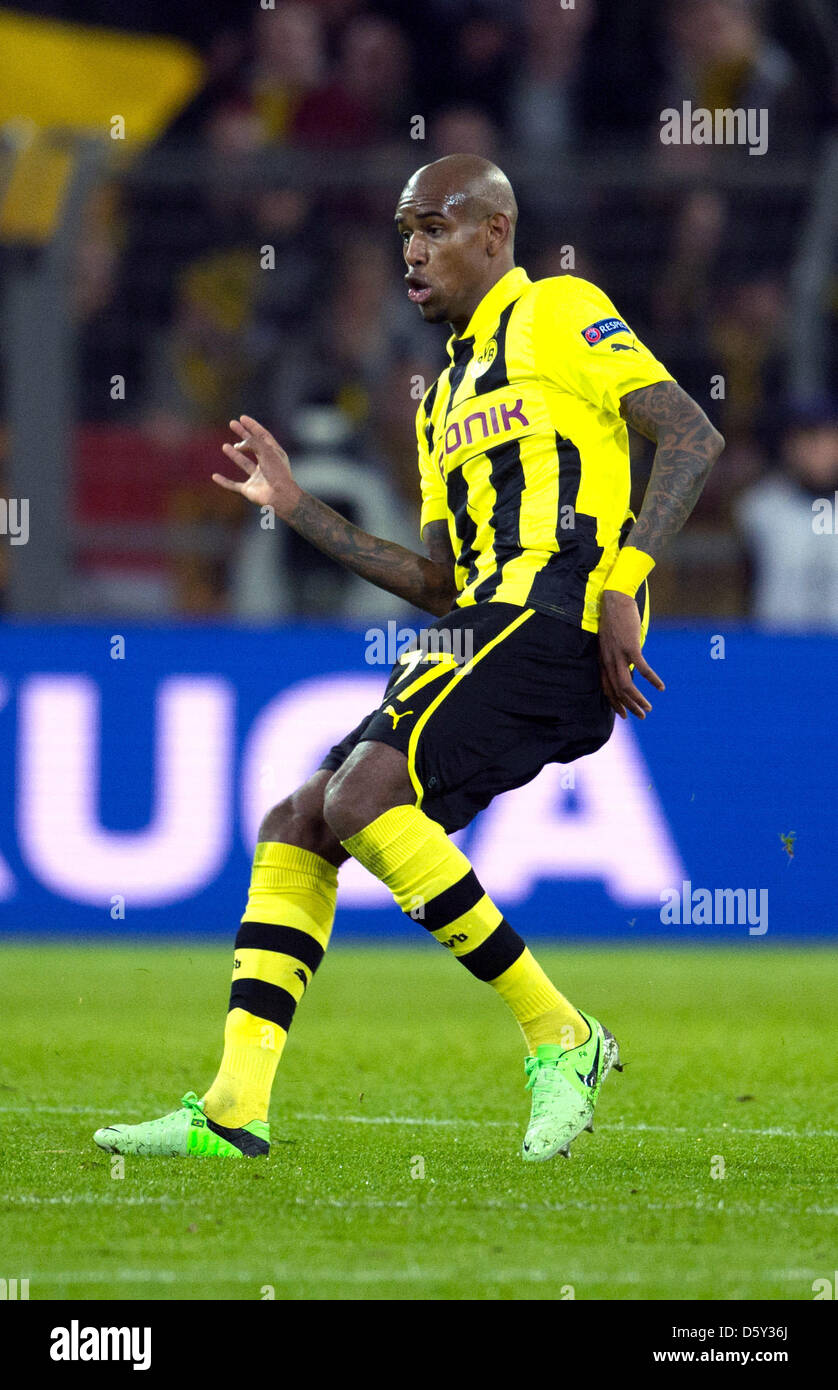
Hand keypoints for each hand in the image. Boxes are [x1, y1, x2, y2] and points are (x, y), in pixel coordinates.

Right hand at [212, 415, 301, 518]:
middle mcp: (266, 464)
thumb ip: (252, 442)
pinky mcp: (249, 490)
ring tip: (225, 446)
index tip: (242, 418)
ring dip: (235, 454)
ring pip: (244, 463)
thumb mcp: (266, 451)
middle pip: (253, 446)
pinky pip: (233, 485)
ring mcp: (257, 477)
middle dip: (243, 435)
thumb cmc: (276, 472)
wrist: (279, 496)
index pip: (263, 436)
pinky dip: (224, 482)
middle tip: (232, 424)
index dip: (253, 426)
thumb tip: (238, 445)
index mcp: (274, 454)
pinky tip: (214, 476)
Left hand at [598, 590, 664, 719]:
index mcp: (602, 659)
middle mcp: (608, 660)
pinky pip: (642, 669)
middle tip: (641, 716)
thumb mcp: (611, 640)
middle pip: (617, 691)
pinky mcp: (630, 647)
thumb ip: (616, 654)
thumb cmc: (615, 618)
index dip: (615, 703)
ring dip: (638, 700)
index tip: (623, 714)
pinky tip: (660, 687)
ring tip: (648, 708)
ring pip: (626, 686)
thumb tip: (628, 665)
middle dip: (629, 706)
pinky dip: (652, 680)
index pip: (606, 688)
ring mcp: (618, 655)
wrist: (615, 599)